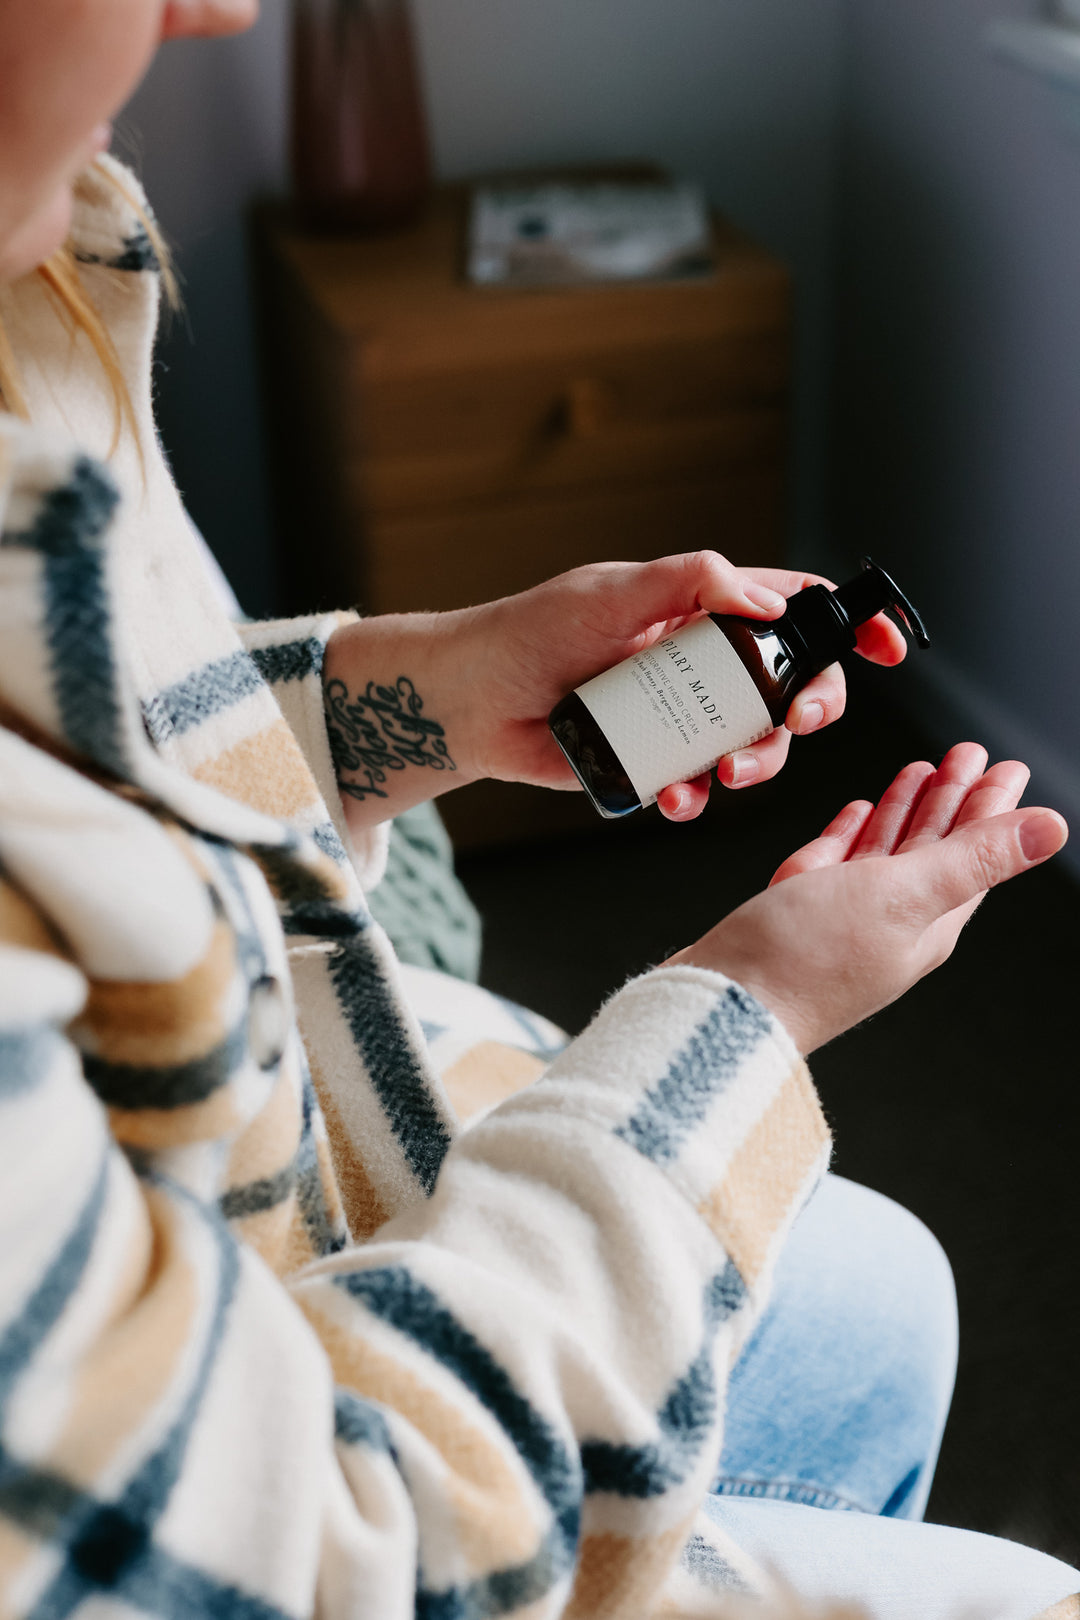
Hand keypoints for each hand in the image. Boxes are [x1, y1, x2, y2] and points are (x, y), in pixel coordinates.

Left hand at [466, 552, 906, 819]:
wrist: (470, 702)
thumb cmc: (531, 632)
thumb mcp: (611, 592)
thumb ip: (691, 581)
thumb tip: (768, 600)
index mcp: (702, 612)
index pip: (793, 609)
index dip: (848, 623)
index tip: (886, 645)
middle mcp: (700, 665)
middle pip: (791, 685)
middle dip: (812, 705)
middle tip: (798, 719)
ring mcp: (680, 718)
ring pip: (755, 744)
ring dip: (759, 763)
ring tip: (724, 774)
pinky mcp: (653, 764)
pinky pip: (700, 787)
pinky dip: (699, 797)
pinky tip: (677, 798)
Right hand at [667, 743, 1067, 1052]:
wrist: (722, 1005)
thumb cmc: (805, 964)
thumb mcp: (904, 895)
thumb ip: (975, 858)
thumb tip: (1052, 830)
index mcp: (929, 920)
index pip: (978, 852)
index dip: (994, 805)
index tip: (1007, 766)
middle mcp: (893, 918)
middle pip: (937, 847)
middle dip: (954, 797)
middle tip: (968, 754)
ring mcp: (846, 916)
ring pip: (889, 851)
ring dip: (908, 808)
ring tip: (923, 770)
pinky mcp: (801, 911)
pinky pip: (838, 862)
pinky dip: (853, 832)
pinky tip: (858, 814)